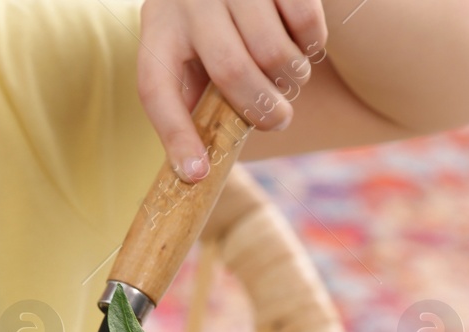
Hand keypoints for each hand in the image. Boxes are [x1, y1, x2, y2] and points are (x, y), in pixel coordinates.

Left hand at [138, 0, 326, 179]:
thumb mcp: (188, 48)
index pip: (156, 88)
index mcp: (159, 27)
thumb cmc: (213, 20)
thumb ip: (195, 96)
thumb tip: (201, 165)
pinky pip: (305, 22)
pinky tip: (303, 45)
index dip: (175, 136)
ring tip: (290, 78)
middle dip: (261, 109)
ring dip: (291, 78)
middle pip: (231, 70)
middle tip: (277, 120)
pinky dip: (312, 46)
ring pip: (272, 51)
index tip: (197, 173)